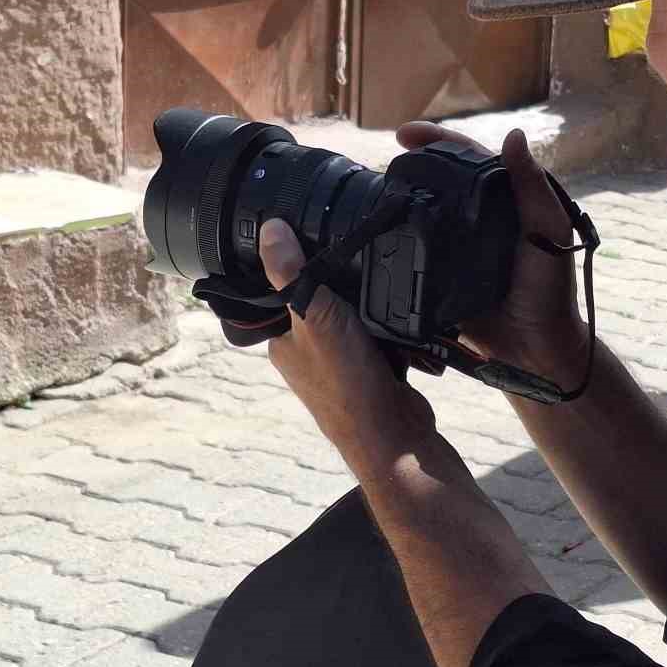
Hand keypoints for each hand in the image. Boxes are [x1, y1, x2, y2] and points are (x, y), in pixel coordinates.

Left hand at [258, 219, 436, 474]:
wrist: (396, 435)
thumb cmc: (347, 384)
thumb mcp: (314, 315)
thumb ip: (291, 274)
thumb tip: (269, 231)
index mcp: (282, 342)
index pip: (278, 292)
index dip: (294, 265)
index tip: (313, 237)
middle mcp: (306, 355)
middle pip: (318, 300)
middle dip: (338, 282)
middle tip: (356, 258)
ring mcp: (339, 365)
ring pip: (350, 317)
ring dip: (365, 303)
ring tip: (379, 282)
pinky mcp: (371, 370)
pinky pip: (376, 335)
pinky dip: (387, 325)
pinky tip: (397, 313)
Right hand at [396, 123, 588, 389]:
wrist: (535, 348)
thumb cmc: (550, 287)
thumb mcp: (548, 230)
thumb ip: (532, 186)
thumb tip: (513, 135)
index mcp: (505, 200)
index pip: (468, 159)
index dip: (438, 141)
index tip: (405, 134)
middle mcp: (479, 217)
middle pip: (441, 181)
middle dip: (412, 163)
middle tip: (384, 157)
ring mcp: (457, 245)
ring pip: (424, 212)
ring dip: (399, 198)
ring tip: (374, 189)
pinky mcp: (439, 274)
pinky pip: (414, 251)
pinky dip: (396, 238)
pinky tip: (376, 230)